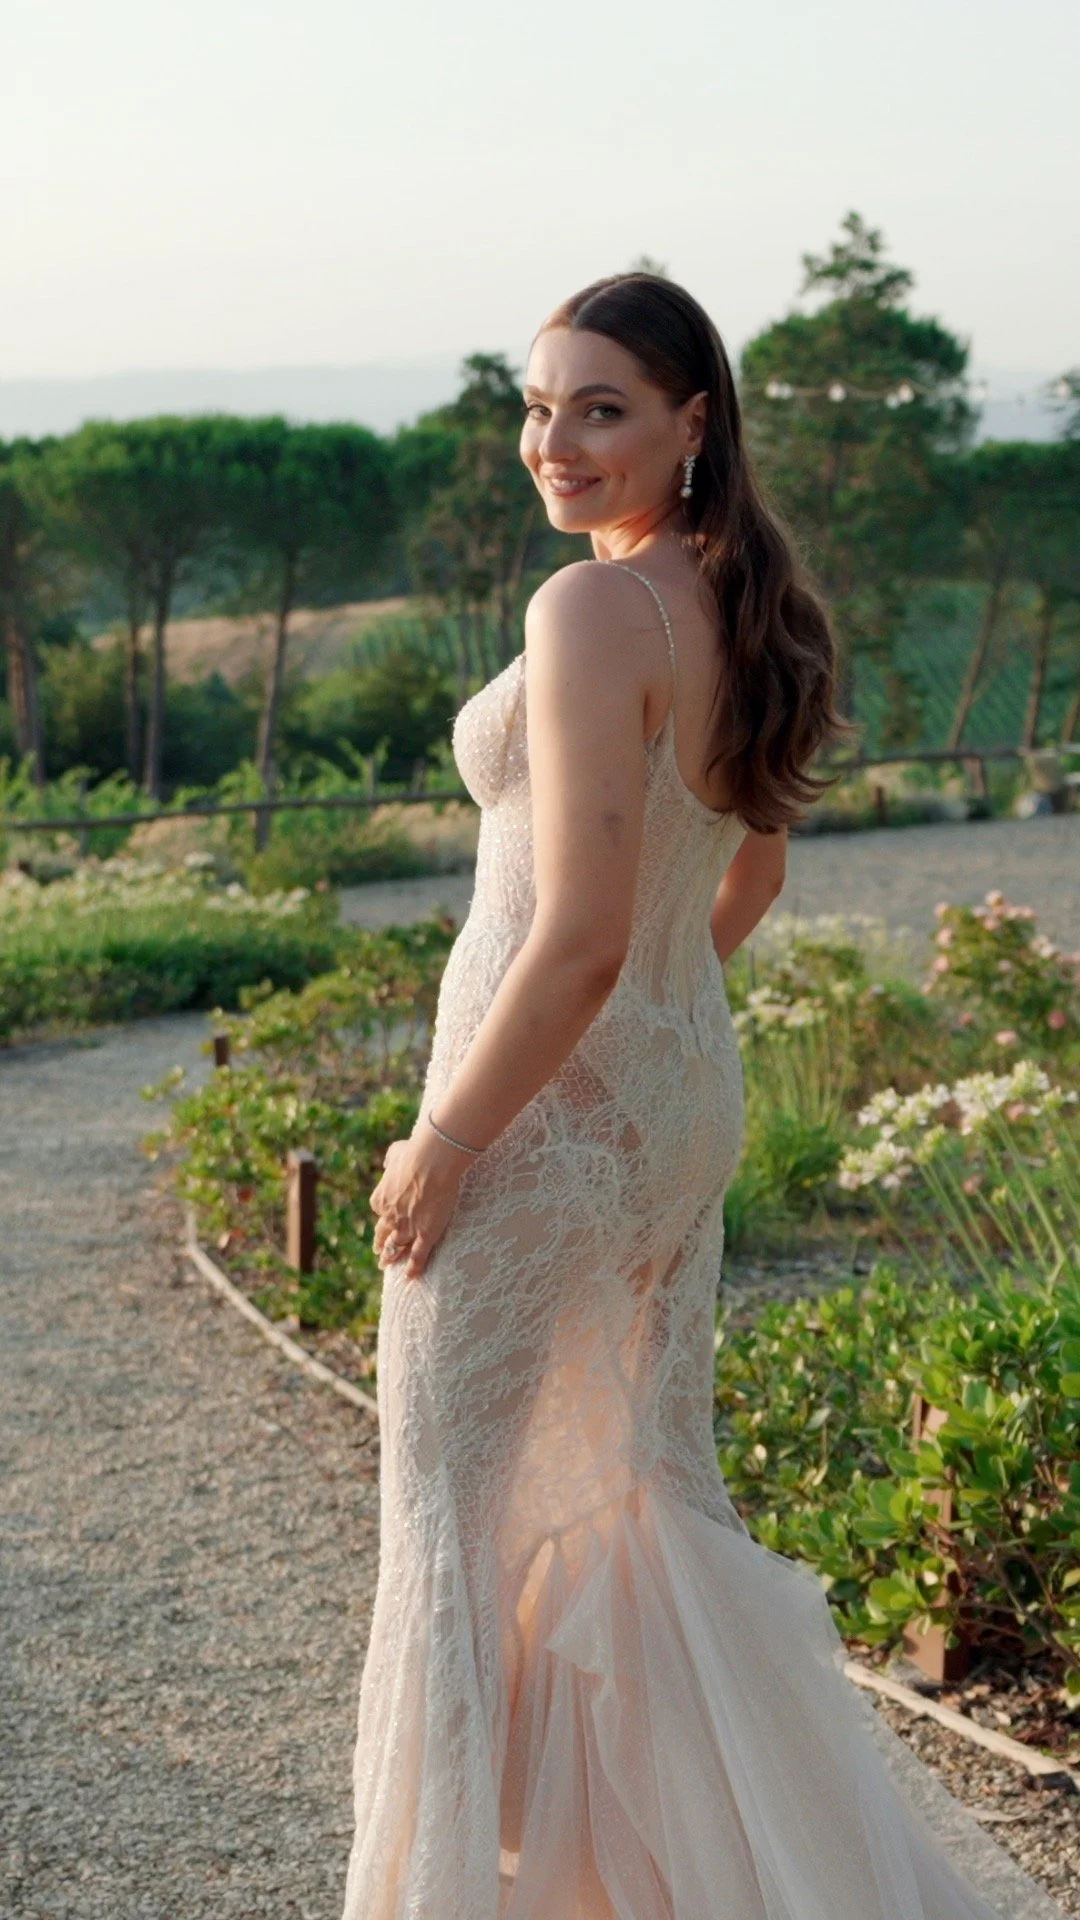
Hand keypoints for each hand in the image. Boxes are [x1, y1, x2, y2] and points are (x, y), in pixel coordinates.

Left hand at [369, 1128, 466, 1280]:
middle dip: (380, 1244)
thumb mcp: (397, 1152)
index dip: (384, 1216)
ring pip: (396, 1247)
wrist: (430, 1163)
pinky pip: (418, 1255)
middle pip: (383, 1234)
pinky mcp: (425, 1235)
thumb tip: (388, 1162)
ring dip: (391, 1258)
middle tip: (377, 1255)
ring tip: (387, 1267)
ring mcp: (407, 1227)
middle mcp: (390, 1216)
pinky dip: (413, 1267)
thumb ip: (391, 1159)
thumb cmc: (415, 1153)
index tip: (385, 1221)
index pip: (379, 1210)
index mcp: (381, 1198)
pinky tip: (411, 1276)